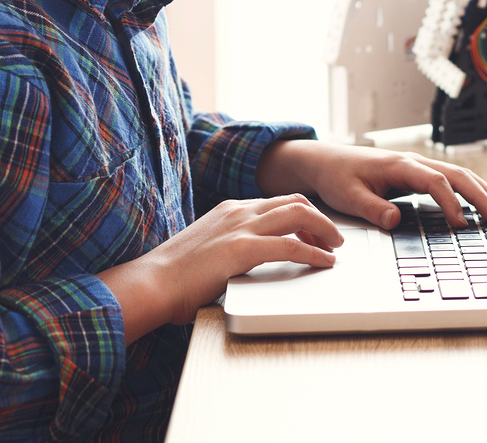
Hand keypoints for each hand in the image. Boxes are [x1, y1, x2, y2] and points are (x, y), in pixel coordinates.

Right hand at [97, 193, 341, 342]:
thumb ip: (231, 247)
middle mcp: (238, 211)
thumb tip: (249, 263)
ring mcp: (241, 226)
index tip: (314, 231)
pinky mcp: (243, 248)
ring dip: (324, 229)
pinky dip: (314, 252)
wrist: (151, 284)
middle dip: (320, 218)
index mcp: (230, 209)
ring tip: (335, 247)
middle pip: (294, 201)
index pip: (278, 202)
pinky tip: (324, 262)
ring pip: (299, 213)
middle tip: (333, 238)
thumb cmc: (173, 277)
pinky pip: (291, 245)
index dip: (303, 215)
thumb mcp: (208, 250)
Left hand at [255, 139, 486, 228]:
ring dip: (481, 191)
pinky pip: (451, 180)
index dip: (451, 203)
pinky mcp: (418, 175)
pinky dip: (471, 190)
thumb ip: (372, 208)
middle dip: (480, 195)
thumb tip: (395, 220)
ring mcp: (418, 167)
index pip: (435, 182)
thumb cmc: (337, 177)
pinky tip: (483, 203)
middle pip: (456, 175)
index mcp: (399, 166)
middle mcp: (413, 163)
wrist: (327, 162)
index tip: (462, 224)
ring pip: (458, 175)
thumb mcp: (348, 197)